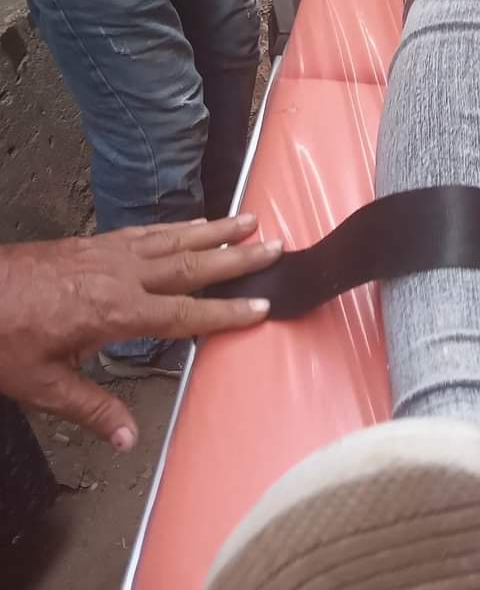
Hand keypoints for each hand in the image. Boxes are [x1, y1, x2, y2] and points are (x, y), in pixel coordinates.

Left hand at [0, 215, 281, 451]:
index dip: (224, 311)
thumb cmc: (4, 336)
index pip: (182, 312)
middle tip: (274, 245)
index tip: (261, 305)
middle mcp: (119, 275)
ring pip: (173, 239)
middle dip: (236, 257)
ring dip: (215, 230)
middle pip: (189, 265)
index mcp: (113, 311)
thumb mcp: (42, 383)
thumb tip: (127, 437)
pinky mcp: (96, 242)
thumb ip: (90, 407)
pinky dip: (177, 226)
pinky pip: (147, 230)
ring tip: (249, 220)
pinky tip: (194, 224)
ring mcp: (108, 253)